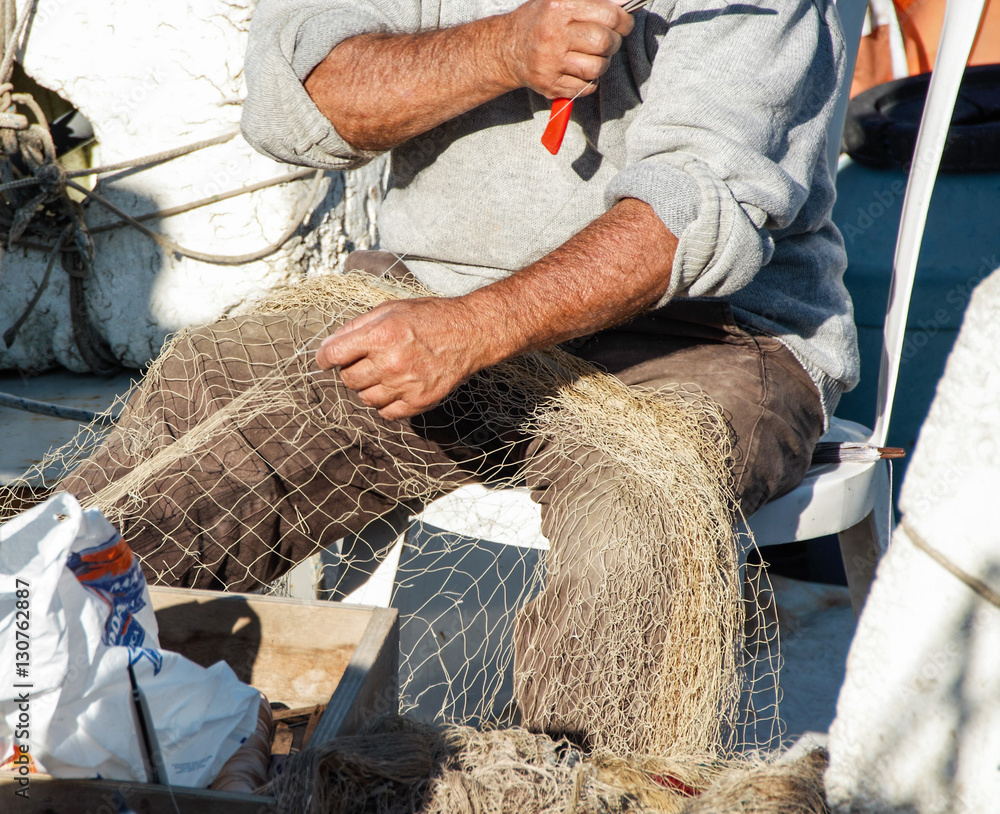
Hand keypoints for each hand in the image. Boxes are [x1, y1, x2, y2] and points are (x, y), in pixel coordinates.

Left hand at [314, 298, 497, 420]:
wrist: (469, 334)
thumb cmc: (429, 318)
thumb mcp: (391, 309)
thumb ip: (357, 326)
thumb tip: (329, 345)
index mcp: (380, 336)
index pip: (333, 355)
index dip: (323, 358)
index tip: (325, 359)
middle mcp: (390, 362)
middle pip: (348, 379)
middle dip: (350, 369)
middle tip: (365, 361)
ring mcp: (405, 385)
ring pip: (365, 398)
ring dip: (368, 387)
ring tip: (383, 374)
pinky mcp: (419, 402)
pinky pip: (386, 413)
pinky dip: (385, 403)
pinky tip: (395, 388)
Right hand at [502, 0, 633, 99]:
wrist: (506, 49)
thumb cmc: (539, 21)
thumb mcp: (561, 0)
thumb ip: (592, 1)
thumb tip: (623, 4)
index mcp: (559, 8)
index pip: (609, 15)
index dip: (623, 20)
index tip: (623, 24)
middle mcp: (554, 35)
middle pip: (604, 42)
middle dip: (613, 42)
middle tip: (608, 41)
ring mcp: (551, 63)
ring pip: (597, 68)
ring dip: (601, 64)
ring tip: (593, 57)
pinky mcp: (550, 84)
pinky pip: (586, 88)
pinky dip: (589, 81)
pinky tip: (580, 71)